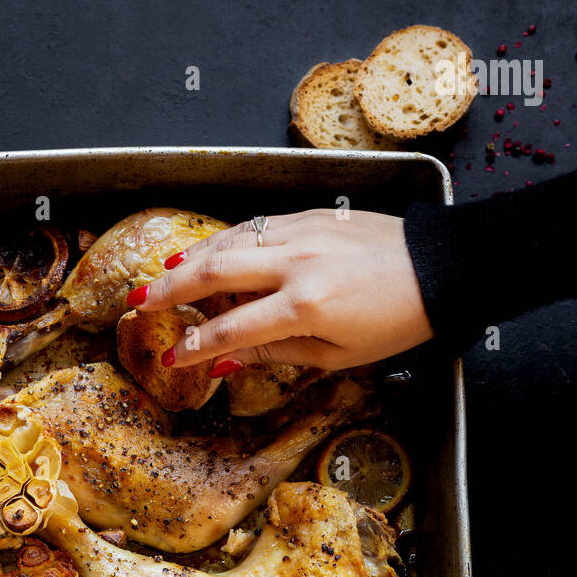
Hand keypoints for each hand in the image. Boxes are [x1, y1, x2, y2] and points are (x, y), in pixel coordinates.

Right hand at [130, 208, 433, 373]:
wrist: (440, 270)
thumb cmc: (394, 322)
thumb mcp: (337, 355)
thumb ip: (276, 353)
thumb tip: (225, 360)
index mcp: (303, 306)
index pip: (230, 330)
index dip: (193, 348)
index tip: (170, 360)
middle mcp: (295, 264)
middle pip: (215, 273)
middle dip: (170, 291)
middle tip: (137, 303)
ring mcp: (302, 233)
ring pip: (230, 241)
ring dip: (191, 259)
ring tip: (162, 275)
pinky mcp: (311, 215)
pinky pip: (255, 226)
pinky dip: (225, 239)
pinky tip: (207, 250)